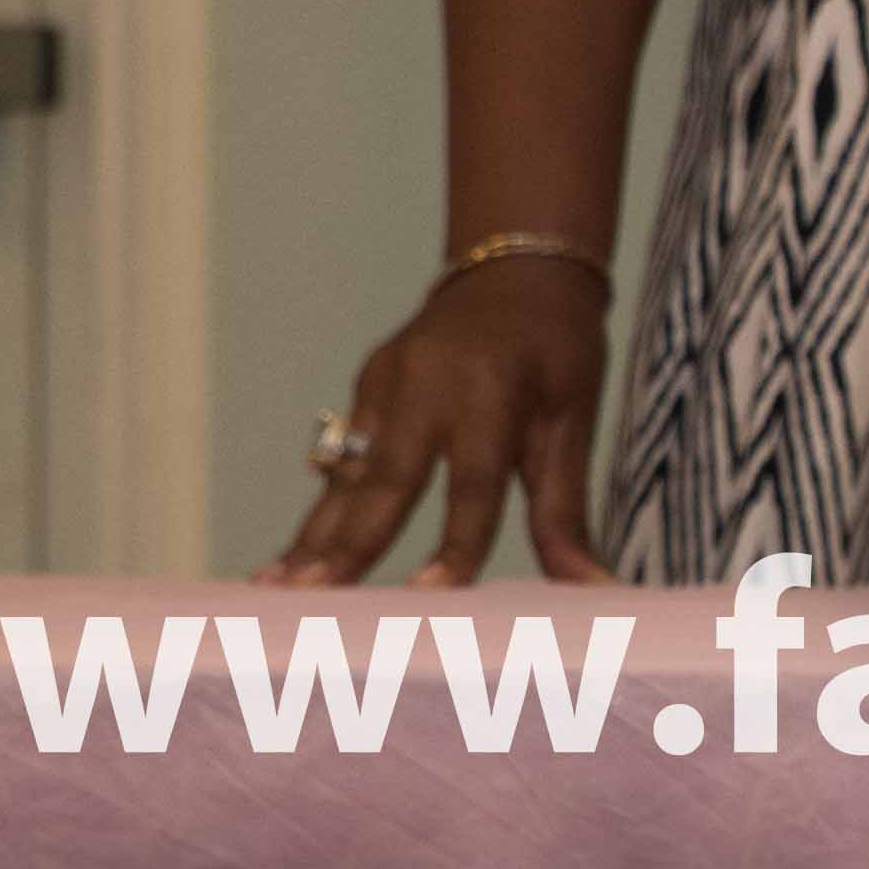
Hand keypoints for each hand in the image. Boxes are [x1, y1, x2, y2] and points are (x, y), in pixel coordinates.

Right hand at [269, 264, 611, 587]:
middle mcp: (430, 383)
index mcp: (494, 392)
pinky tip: (287, 561)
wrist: (516, 268)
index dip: (455, 541)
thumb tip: (595, 589)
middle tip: (312, 599)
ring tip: (274, 589)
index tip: (429, 596)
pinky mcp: (368, 383)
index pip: (472, 480)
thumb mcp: (573, 424)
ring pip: (349, 472)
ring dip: (313, 534)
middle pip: (387, 476)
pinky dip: (320, 510)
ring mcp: (389, 380)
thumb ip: (566, 511)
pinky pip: (342, 457)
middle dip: (349, 542)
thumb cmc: (558, 354)